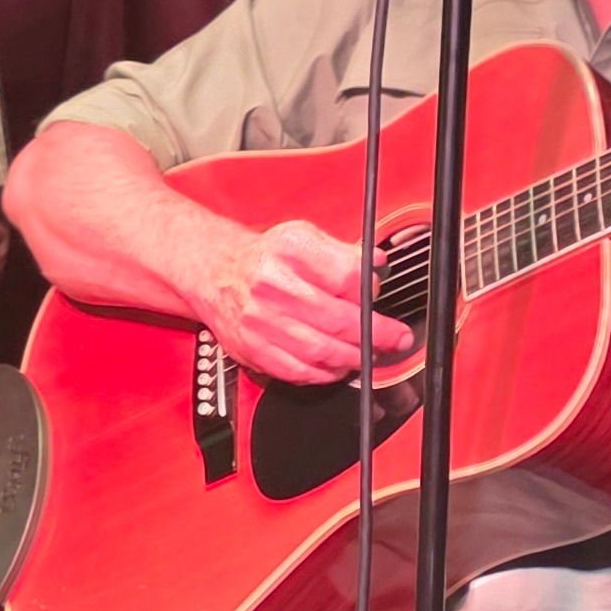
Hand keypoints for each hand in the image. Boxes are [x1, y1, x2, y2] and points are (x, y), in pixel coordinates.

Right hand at [193, 219, 414, 384]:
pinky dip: (323, 374)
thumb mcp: (306, 236)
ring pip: (319, 350)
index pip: (345, 276)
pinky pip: (295, 371)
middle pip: (336, 318)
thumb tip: (377, 263)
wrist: (215, 270)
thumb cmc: (267, 256)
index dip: (371, 292)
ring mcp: (260, 320)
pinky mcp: (251, 348)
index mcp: (291, 250)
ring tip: (370, 355)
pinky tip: (338, 367)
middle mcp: (273, 285)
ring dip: (353, 358)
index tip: (382, 300)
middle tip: (395, 339)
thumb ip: (344, 252)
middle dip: (375, 334)